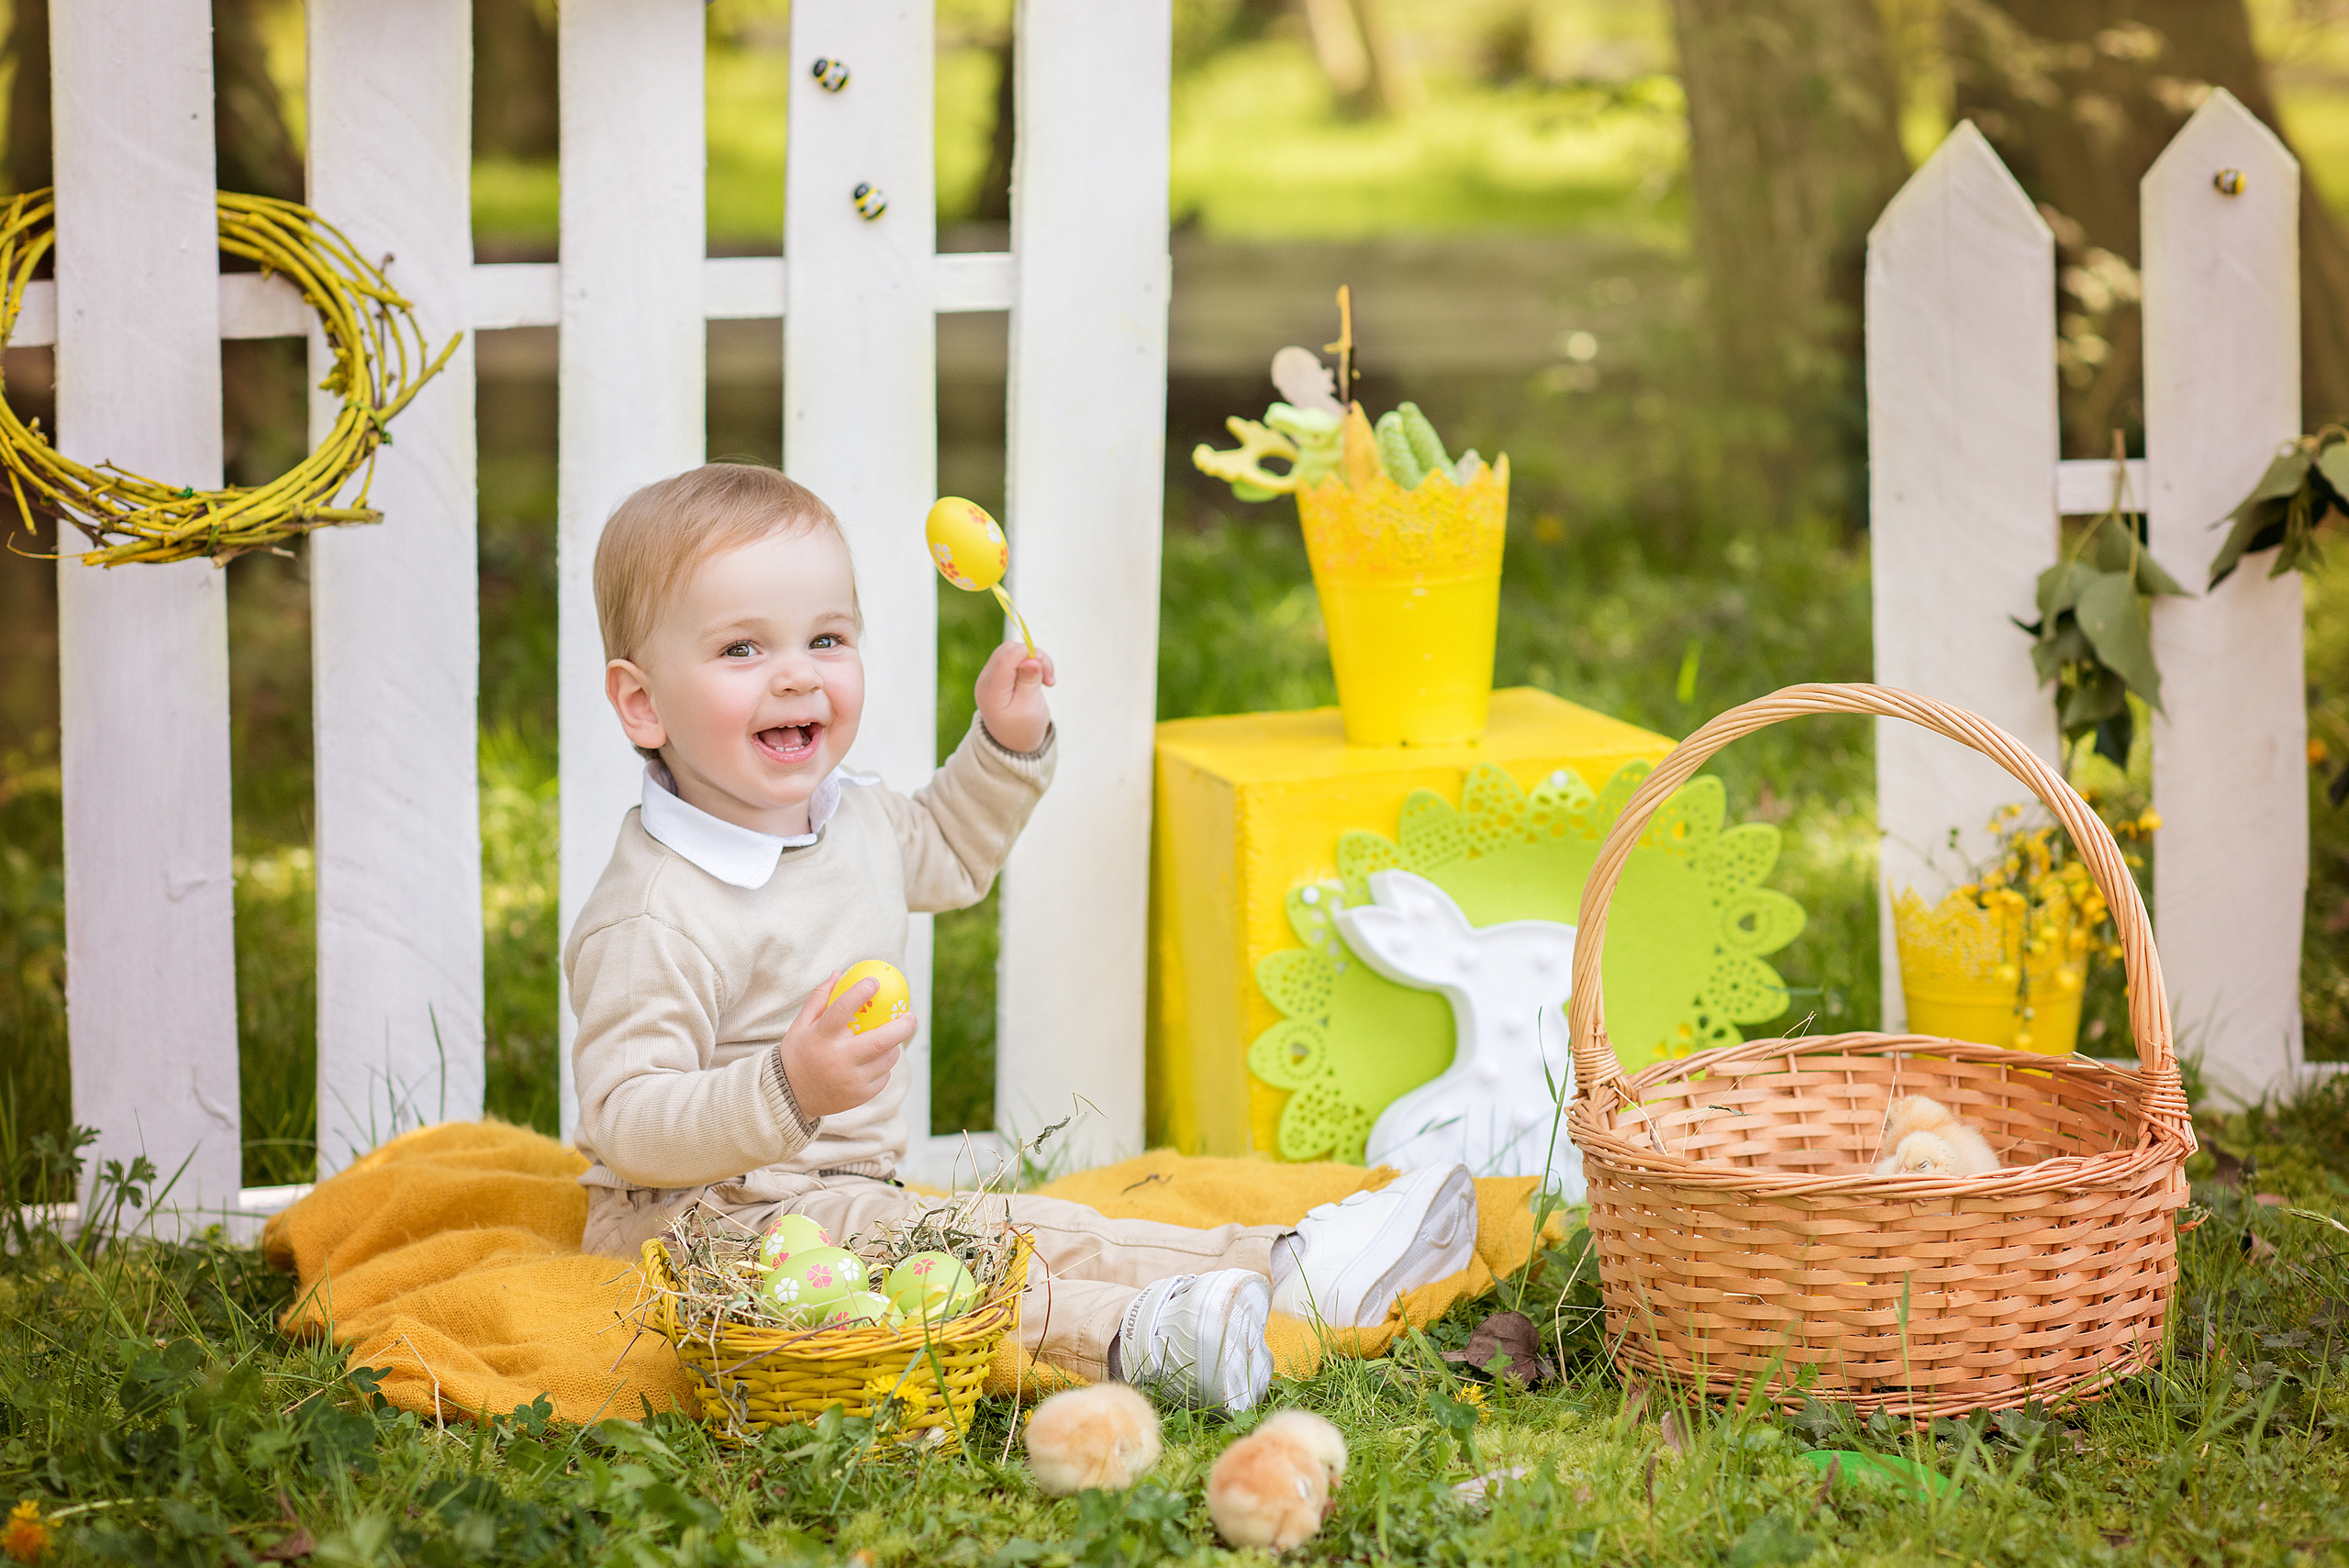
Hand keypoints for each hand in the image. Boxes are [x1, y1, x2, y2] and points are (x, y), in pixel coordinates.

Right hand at [775, 972, 913, 1118]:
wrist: (791, 1096)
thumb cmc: (798, 1054)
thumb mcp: (800, 1025)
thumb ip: (819, 999)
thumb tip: (839, 974)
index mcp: (821, 1038)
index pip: (842, 1009)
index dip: (860, 993)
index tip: (875, 982)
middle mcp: (838, 1060)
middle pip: (880, 1040)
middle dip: (902, 1026)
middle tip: (911, 1015)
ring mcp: (851, 1080)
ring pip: (887, 1059)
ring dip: (893, 1046)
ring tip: (889, 1039)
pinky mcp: (860, 1095)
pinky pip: (884, 1076)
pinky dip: (884, 1065)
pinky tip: (875, 1060)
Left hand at [975, 639, 1054, 753]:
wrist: (1013, 743)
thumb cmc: (1022, 730)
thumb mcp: (1029, 709)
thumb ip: (1029, 683)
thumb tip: (1031, 660)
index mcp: (991, 690)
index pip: (1007, 656)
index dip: (1030, 655)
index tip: (1046, 673)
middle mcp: (986, 680)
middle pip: (1010, 649)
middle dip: (1034, 656)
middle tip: (1048, 677)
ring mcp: (991, 676)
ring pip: (1013, 651)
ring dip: (1034, 659)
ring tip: (1046, 679)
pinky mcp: (999, 675)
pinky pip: (1014, 658)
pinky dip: (1030, 663)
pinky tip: (1040, 679)